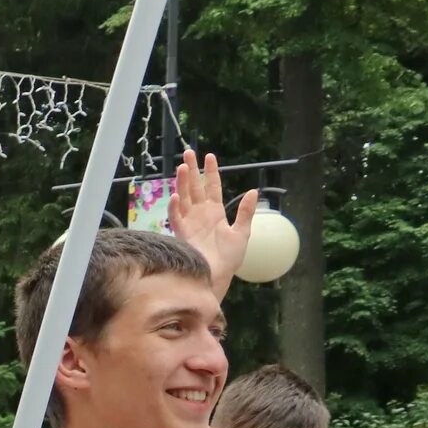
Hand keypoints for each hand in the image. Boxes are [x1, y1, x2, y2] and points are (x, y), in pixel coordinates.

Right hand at [167, 148, 256, 298]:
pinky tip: (176, 196)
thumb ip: (246, 212)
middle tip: (188, 152)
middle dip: (192, 170)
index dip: (211, 171)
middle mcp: (200, 214)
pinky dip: (175, 207)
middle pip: (195, 187)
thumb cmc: (230, 258)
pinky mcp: (182, 234)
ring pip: (184, 197)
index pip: (212, 187)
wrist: (218, 275)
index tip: (209, 156)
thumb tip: (253, 191)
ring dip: (182, 183)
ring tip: (182, 167)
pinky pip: (176, 217)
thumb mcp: (242, 232)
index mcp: (215, 212)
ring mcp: (190, 222)